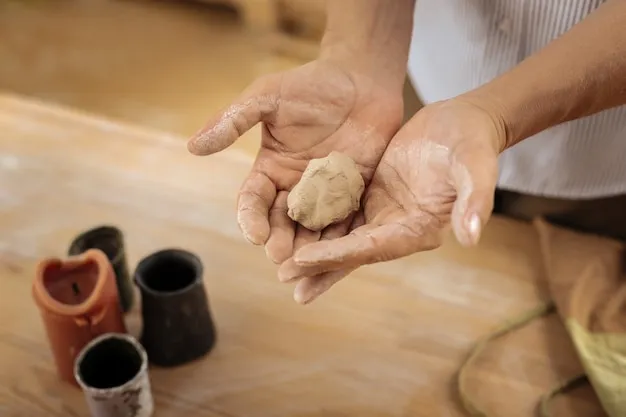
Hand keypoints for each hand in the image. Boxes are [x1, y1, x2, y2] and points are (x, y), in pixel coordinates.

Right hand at [187, 59, 402, 263]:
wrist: (363, 79)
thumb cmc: (312, 84)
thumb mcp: (267, 97)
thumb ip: (234, 120)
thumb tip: (193, 146)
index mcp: (271, 169)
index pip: (254, 200)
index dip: (251, 219)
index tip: (255, 235)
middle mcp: (295, 187)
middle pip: (282, 222)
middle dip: (279, 241)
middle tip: (281, 258)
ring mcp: (326, 194)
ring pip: (313, 228)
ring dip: (308, 248)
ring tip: (307, 265)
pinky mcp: (355, 195)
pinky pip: (347, 221)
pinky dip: (343, 239)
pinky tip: (341, 254)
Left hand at [279, 98, 505, 303]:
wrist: (462, 123)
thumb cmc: (471, 141)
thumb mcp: (475, 165)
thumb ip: (475, 199)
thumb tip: (472, 238)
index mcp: (419, 227)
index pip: (372, 247)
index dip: (338, 255)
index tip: (303, 260)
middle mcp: (399, 228)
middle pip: (353, 252)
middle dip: (319, 265)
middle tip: (283, 276)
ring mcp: (384, 214)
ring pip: (344, 239)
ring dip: (315, 253)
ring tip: (281, 267)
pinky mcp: (373, 197)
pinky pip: (342, 216)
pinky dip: (320, 226)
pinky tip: (294, 230)